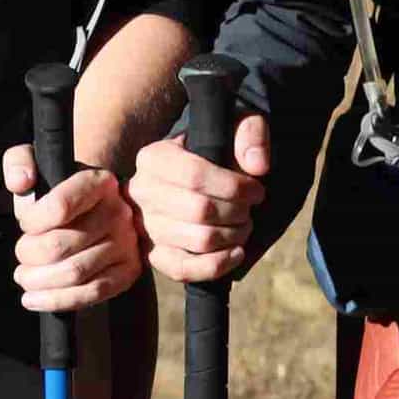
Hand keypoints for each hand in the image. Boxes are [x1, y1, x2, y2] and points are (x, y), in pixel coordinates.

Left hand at [4, 147, 145, 312]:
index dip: (32, 221)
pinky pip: (92, 294)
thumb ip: (19, 162)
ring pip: (74, 273)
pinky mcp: (128, 271)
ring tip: (24, 277)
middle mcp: (119, 212)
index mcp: (99, 182)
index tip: (24, 224)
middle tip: (21, 254)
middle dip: (29, 255)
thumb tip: (21, 183)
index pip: (61, 205)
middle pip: (61, 245)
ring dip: (38, 281)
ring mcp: (127, 244)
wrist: (94, 207)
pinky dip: (57, 301)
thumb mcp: (36, 163)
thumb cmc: (59, 188)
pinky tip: (33, 299)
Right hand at [132, 117, 271, 286]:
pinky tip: (236, 252)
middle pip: (199, 211)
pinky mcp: (153, 255)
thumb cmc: (215, 153)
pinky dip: (217, 265)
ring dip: (233, 236)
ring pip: (198, 241)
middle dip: (237, 212)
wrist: (192, 178)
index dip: (235, 187)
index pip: (195, 175)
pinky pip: (183, 270)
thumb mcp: (232, 128)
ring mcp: (145, 226)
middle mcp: (141, 192)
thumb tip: (256, 166)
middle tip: (250, 209)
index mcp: (153, 157)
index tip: (256, 190)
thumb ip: (250, 133)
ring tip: (244, 225)